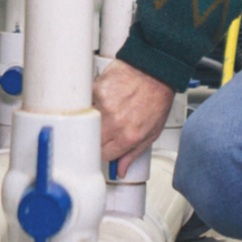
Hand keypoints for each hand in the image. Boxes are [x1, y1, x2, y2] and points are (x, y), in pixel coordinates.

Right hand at [94, 58, 174, 172]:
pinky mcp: (97, 89)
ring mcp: (103, 105)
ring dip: (92, 120)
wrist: (155, 70)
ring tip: (106, 112)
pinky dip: (91, 103)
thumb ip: (133, 154)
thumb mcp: (152, 132)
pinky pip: (86, 103)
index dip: (104, 152)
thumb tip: (120, 170)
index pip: (104, 156)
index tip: (106, 148)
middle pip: (91, 141)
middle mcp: (114, 122)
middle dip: (96, 139)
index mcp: (128, 136)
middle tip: (104, 130)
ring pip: (85, 123)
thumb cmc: (156, 98)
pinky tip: (104, 99)